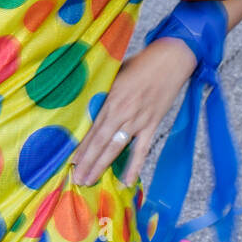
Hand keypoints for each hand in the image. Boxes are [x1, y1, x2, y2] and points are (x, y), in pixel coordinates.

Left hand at [71, 36, 196, 186]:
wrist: (170, 60)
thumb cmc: (141, 63)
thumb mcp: (116, 72)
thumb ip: (105, 90)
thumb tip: (90, 105)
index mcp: (111, 97)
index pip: (92, 127)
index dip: (82, 146)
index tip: (71, 161)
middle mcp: (122, 112)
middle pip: (101, 142)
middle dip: (87, 161)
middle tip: (76, 179)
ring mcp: (138, 120)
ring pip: (116, 147)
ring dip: (102, 165)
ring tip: (89, 180)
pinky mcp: (152, 124)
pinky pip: (142, 149)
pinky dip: (134, 166)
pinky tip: (126, 182)